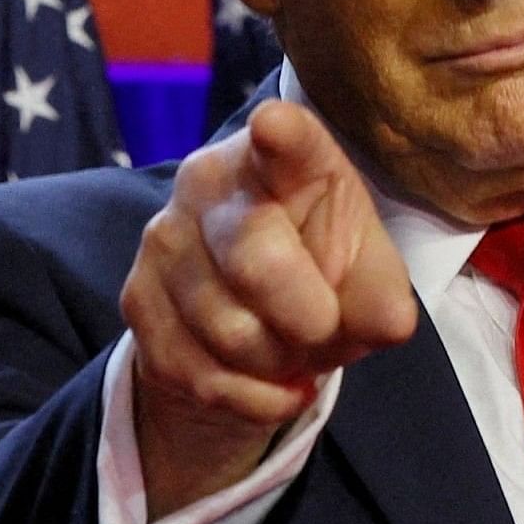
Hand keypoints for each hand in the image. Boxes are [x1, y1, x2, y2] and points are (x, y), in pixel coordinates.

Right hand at [121, 99, 419, 516]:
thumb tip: (387, 324)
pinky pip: (201, 374)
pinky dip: (250, 397)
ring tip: (288, 348)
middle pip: (256, 261)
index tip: (273, 126)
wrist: (249, 322)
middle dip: (307, 320)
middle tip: (320, 327)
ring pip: (229, 332)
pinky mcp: (136, 298)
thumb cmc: (319, 274)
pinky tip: (266, 381)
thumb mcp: (366, 276)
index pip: (285, 141)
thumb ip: (381, 296)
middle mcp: (209, 182)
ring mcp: (163, 238)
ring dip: (276, 362)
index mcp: (284, 159)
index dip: (281, 135)